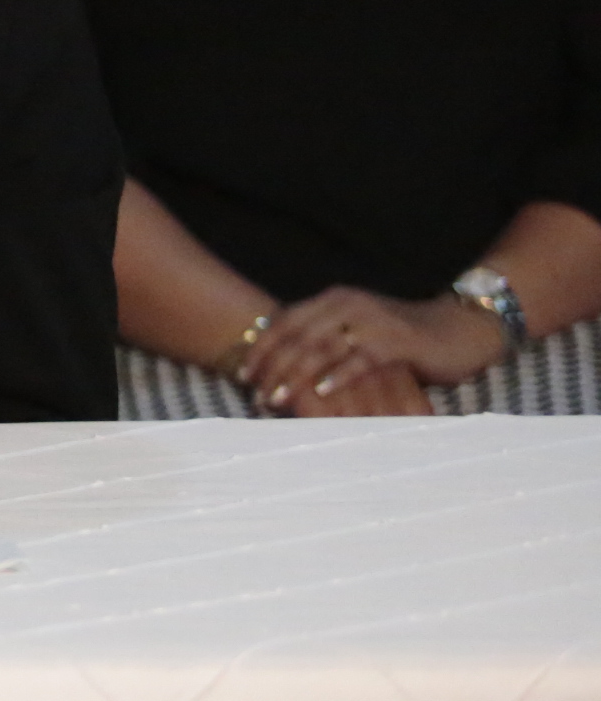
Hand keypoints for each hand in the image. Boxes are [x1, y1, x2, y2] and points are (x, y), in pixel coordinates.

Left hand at [249, 284, 501, 407]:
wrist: (457, 328)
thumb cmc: (401, 338)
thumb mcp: (358, 332)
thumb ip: (326, 341)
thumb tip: (286, 368)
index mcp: (334, 301)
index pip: (286, 322)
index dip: (262, 348)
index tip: (242, 374)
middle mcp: (347, 305)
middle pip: (298, 337)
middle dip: (272, 367)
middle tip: (254, 394)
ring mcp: (372, 321)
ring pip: (322, 348)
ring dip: (296, 375)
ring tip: (276, 399)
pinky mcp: (396, 341)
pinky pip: (360, 359)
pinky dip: (338, 376)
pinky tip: (321, 392)